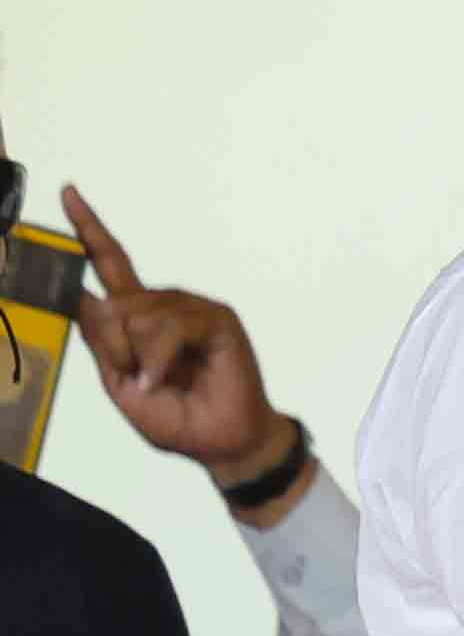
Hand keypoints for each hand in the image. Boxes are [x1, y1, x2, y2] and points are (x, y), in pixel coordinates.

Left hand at [64, 186, 293, 481]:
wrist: (222, 442)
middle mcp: (166, 306)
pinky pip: (170, 325)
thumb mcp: (120, 384)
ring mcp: (193, 309)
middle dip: (116, 347)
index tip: (69, 192)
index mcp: (140, 318)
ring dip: (139, 356)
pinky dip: (160, 356)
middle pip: (114, 302)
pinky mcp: (217, 319)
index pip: (110, 265)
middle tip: (139, 379)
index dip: (88, 230)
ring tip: (159, 381)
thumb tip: (84, 296)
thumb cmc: (178, 418)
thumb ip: (101, 341)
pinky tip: (165, 375)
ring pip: (137, 315)